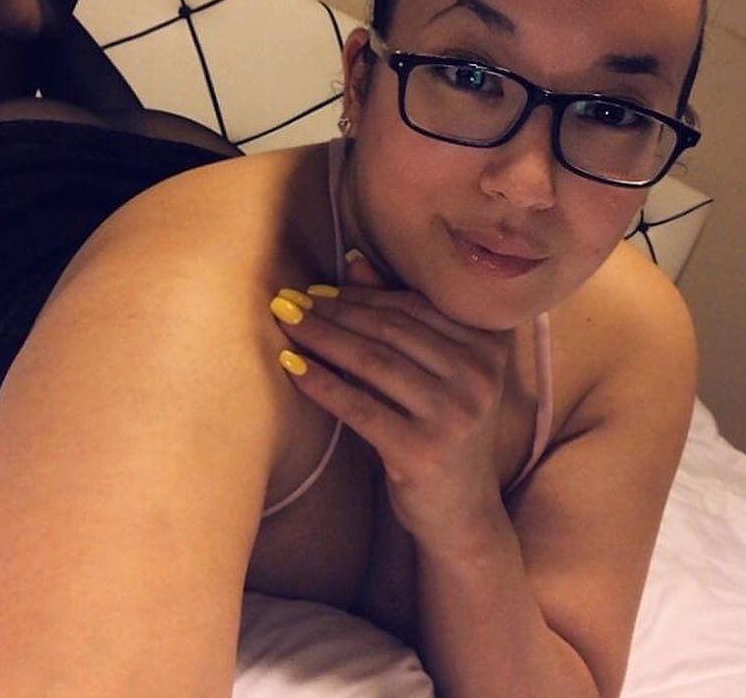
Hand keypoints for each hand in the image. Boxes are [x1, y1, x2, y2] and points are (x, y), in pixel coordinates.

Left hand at [269, 254, 511, 552]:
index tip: (317, 289)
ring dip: (321, 338)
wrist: (462, 515)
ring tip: (286, 323)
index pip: (412, 308)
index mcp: (489, 347)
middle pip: (390, 330)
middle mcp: (479, 376)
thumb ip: (399, 317)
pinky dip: (321, 384)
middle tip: (290, 300)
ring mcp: (455, 414)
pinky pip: (359, 406)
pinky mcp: (423, 449)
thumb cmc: (441, 431)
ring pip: (372, 361)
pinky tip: (291, 368)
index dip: (360, 296)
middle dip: (334, 312)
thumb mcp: (431, 373)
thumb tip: (355, 260)